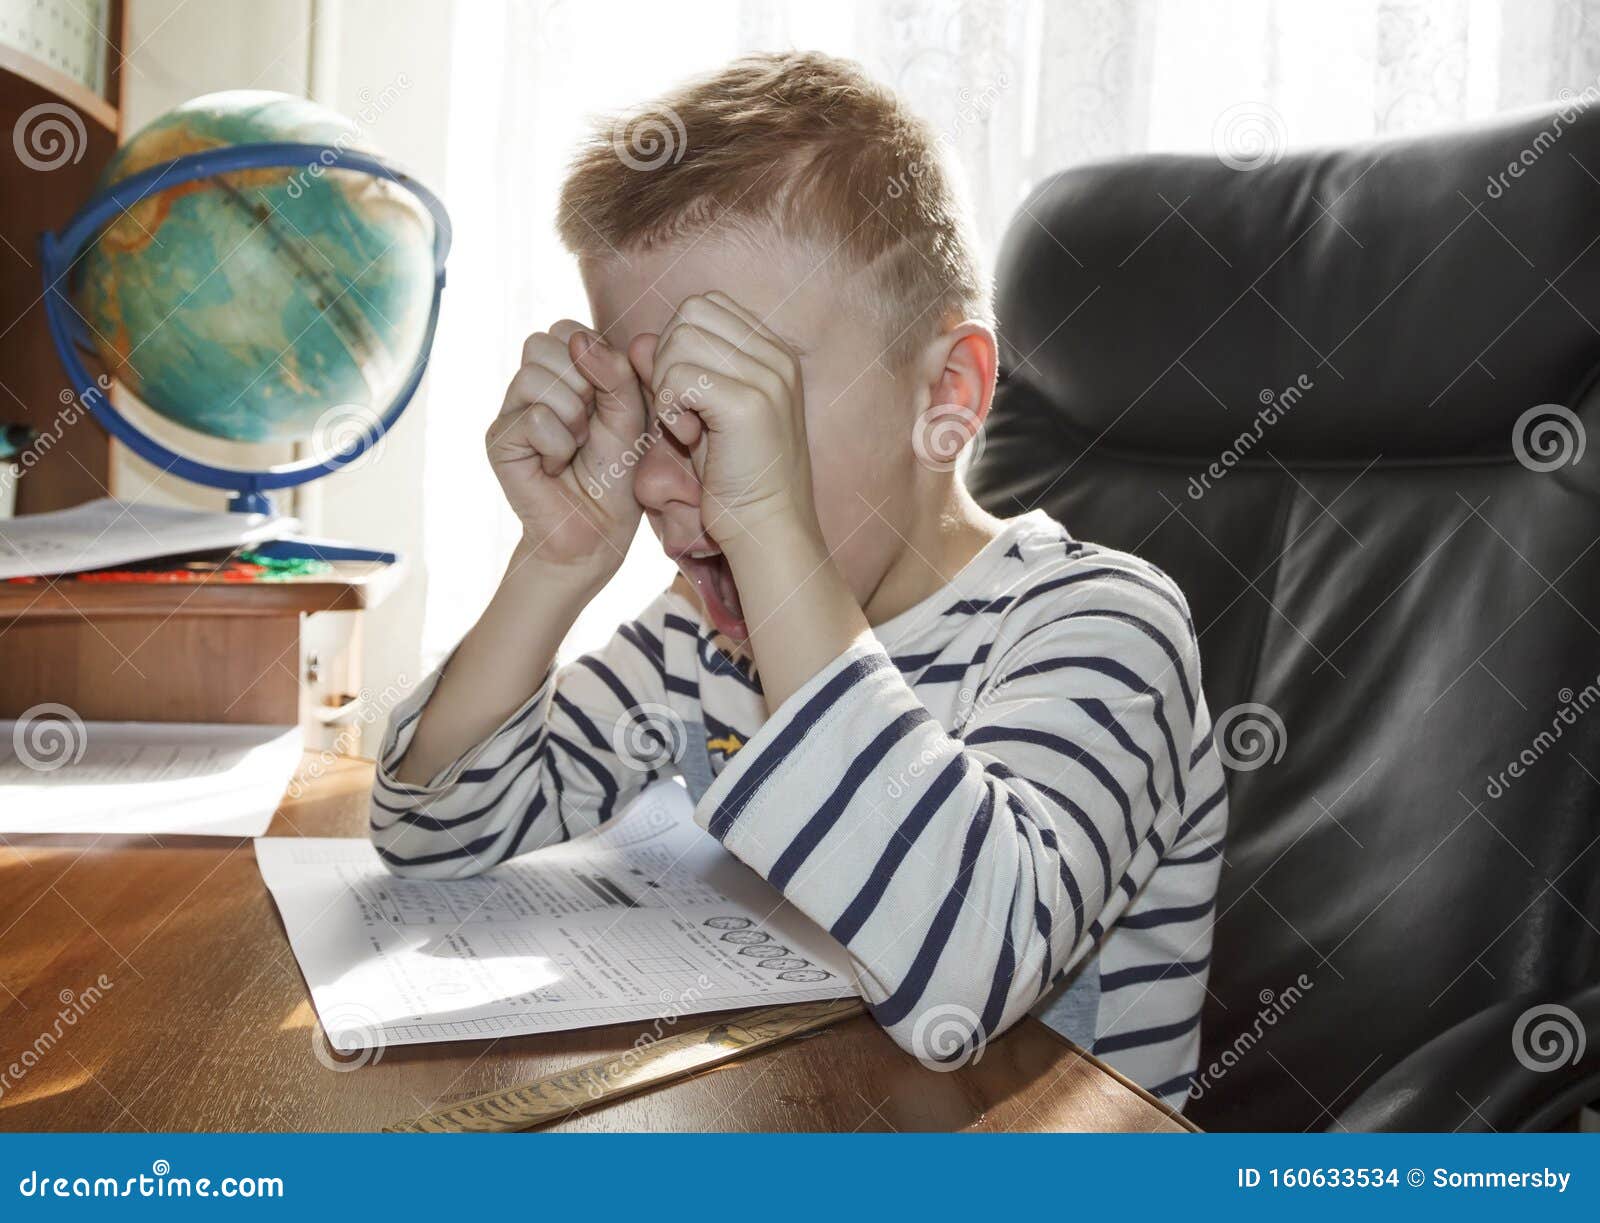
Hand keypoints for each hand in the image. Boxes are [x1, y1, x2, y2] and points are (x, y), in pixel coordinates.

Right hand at [486, 321, 648, 570]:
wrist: (599, 529)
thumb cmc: (616, 472)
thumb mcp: (631, 414)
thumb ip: (617, 373)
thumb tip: (579, 341)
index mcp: (562, 370)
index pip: (566, 329)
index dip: (594, 359)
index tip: (607, 402)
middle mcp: (530, 384)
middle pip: (542, 343)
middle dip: (582, 386)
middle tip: (589, 429)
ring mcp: (510, 410)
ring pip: (535, 378)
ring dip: (571, 418)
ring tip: (575, 448)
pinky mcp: (498, 440)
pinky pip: (533, 418)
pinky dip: (558, 446)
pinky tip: (557, 467)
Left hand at [642, 292, 815, 548]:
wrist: (768, 530)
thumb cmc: (734, 479)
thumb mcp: (701, 415)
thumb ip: (673, 372)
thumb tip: (634, 340)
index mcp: (774, 353)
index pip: (706, 306)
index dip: (677, 344)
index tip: (687, 395)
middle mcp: (777, 357)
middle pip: (689, 314)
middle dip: (666, 359)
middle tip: (681, 411)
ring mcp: (767, 377)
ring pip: (679, 339)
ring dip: (665, 384)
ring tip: (687, 427)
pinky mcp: (748, 402)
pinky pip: (678, 376)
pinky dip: (669, 407)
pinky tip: (688, 438)